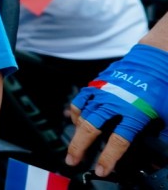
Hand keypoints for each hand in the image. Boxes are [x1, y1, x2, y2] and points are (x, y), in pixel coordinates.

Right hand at [68, 44, 167, 175]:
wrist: (153, 61)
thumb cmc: (162, 88)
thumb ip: (162, 137)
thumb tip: (156, 161)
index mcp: (133, 113)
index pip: (118, 141)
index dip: (108, 158)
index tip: (101, 170)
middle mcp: (114, 103)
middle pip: (92, 128)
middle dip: (79, 147)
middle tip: (72, 160)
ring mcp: (103, 91)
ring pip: (83, 114)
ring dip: (77, 131)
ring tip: (75, 143)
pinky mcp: (97, 83)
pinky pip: (81, 98)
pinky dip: (76, 110)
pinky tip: (76, 119)